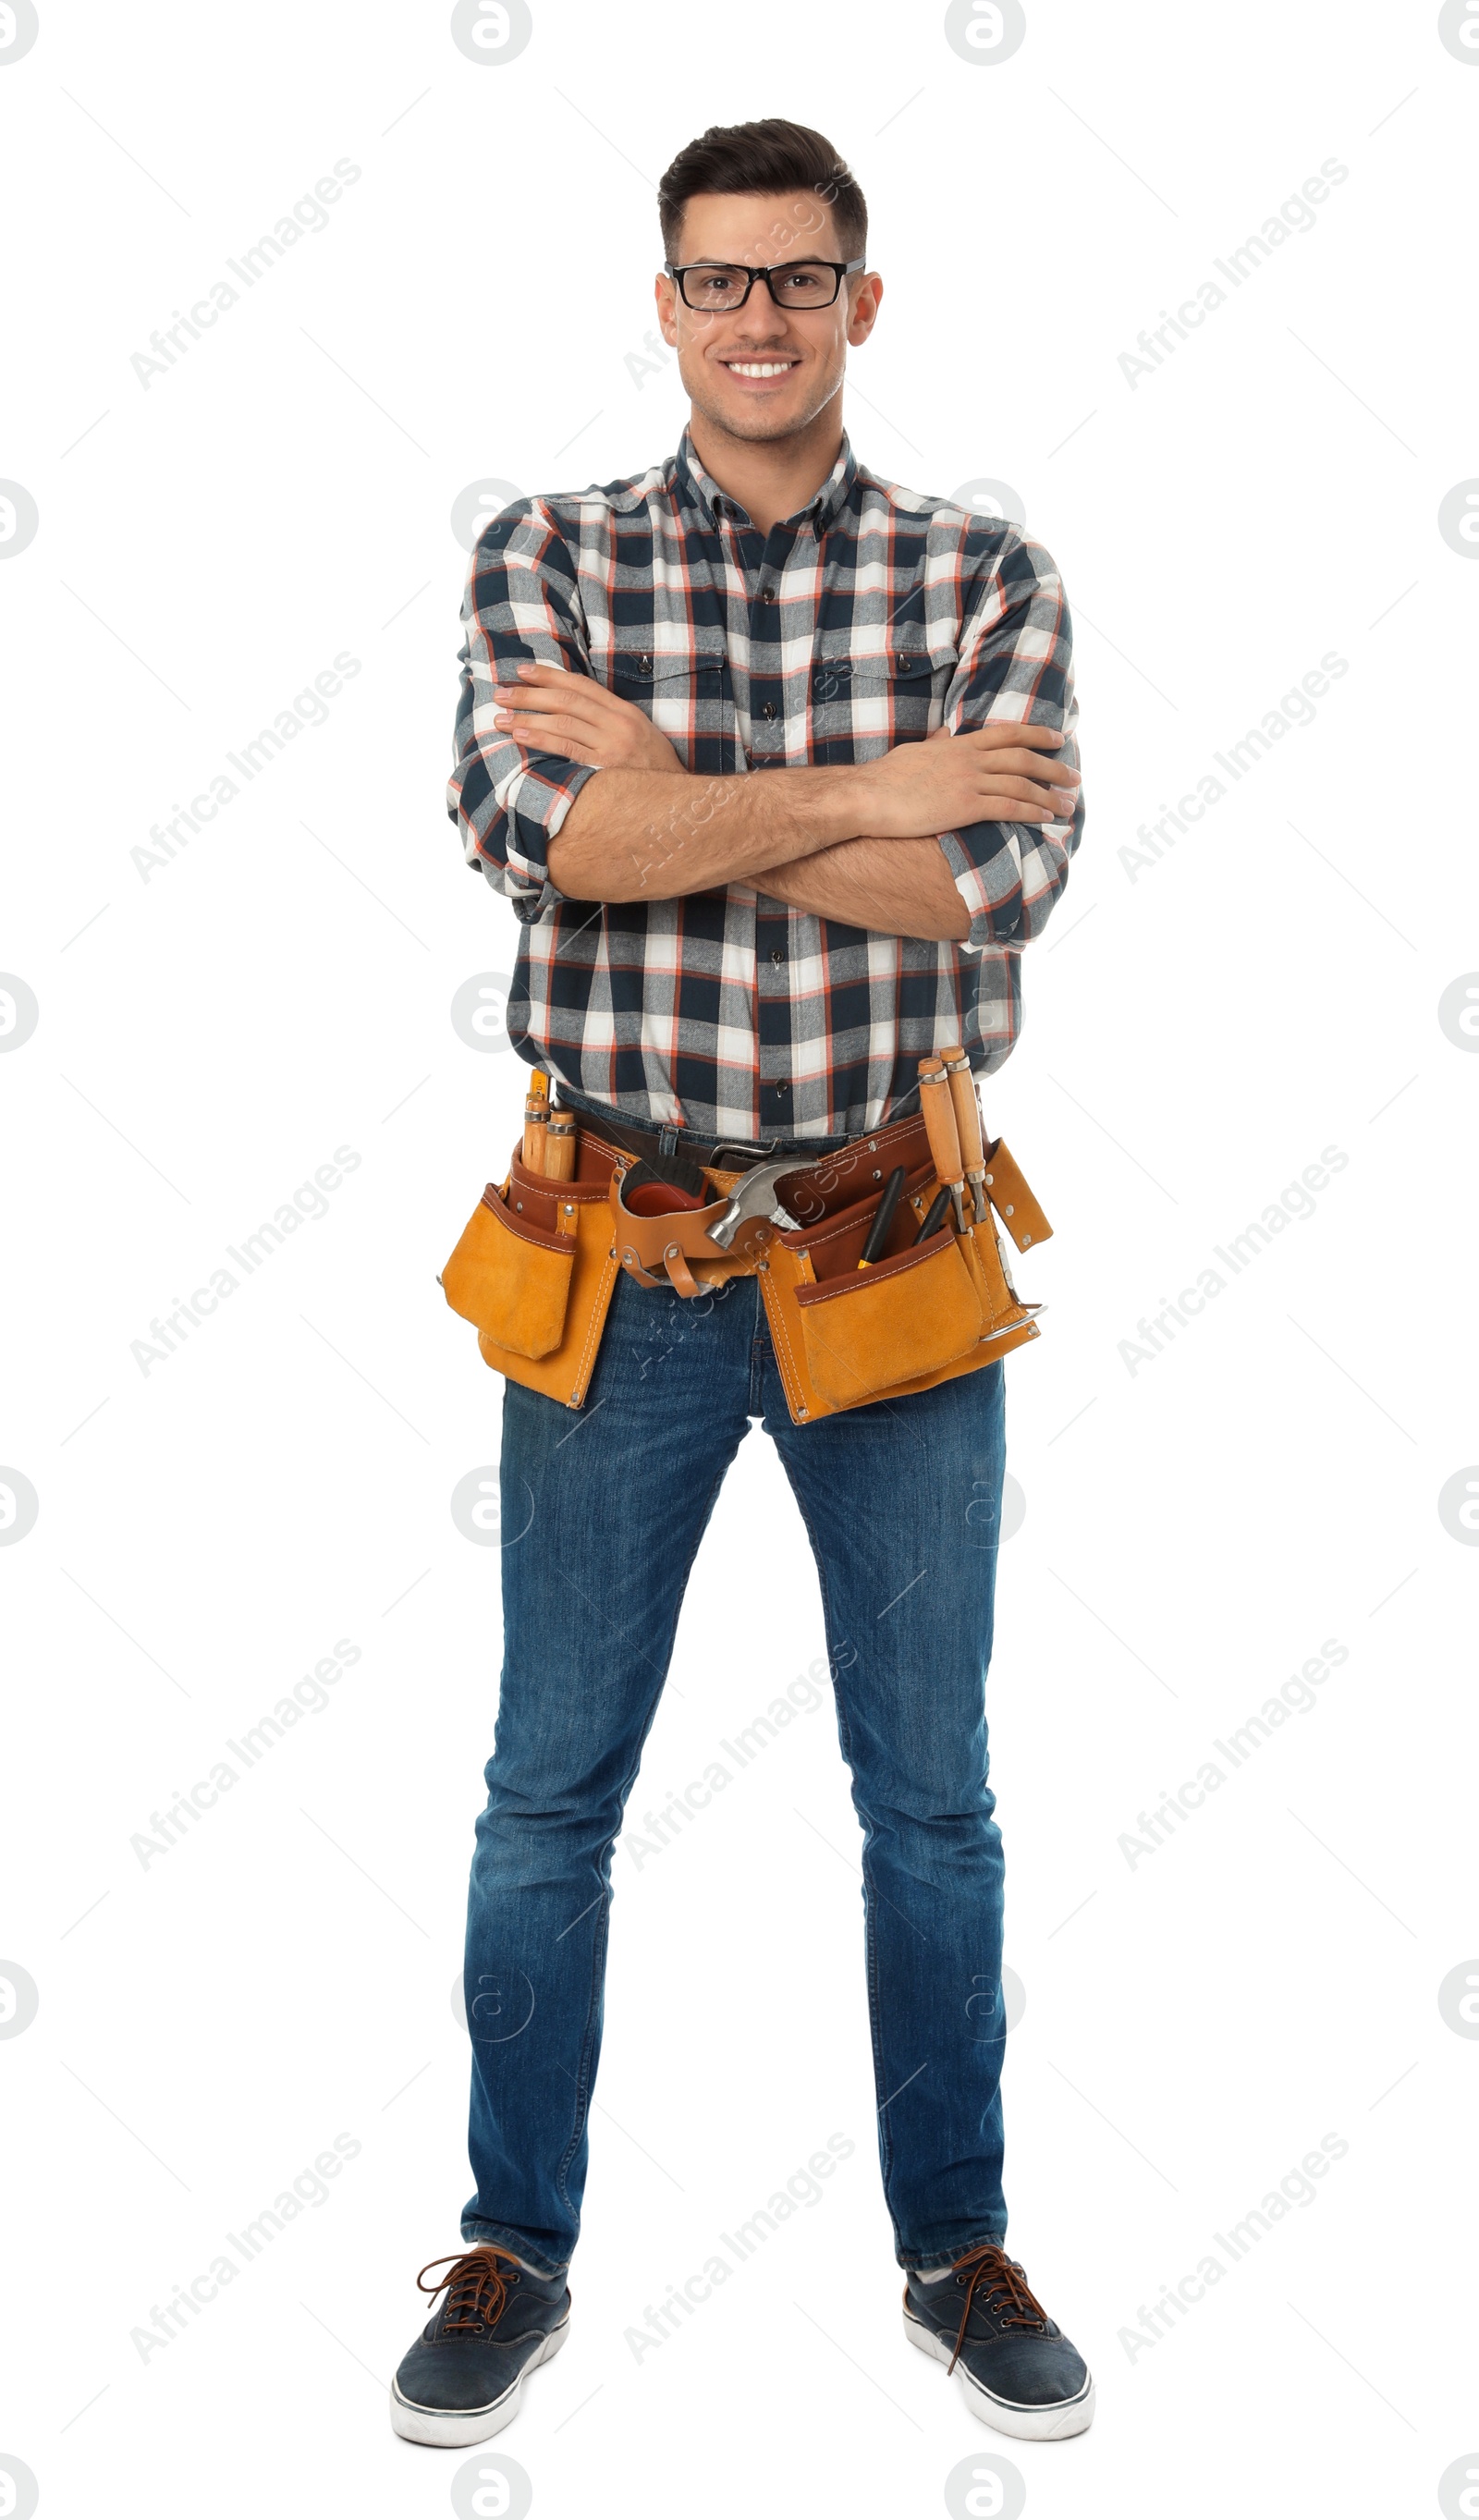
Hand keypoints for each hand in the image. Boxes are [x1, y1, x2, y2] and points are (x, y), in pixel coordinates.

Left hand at [491, 661, 685, 773]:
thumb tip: (572, 713)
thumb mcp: (639, 736)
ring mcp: (611, 746)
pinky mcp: (604, 769)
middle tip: (501, 692)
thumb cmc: (654, 772)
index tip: (524, 671)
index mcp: (626, 712)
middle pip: (566, 700)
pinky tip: (519, 735)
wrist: (678, 802)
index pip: (582, 686)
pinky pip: (566, 749)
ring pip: (562, 722)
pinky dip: (540, 739)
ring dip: (526, 717)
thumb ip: (609, 722)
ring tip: (499, 717)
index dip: (550, 675)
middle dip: (529, 694)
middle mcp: (618, 724)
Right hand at [854, 720, 1080, 838]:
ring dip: (1049, 795)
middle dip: (1053, 767)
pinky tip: (1047, 818)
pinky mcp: (965, 807)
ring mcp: (969, 782)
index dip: (1037, 735)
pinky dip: (1032, 812)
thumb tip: (943, 732)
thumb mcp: (914, 751)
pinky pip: (1009, 807)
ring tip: (1068, 804)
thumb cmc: (883, 779)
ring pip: (1022, 785)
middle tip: (1074, 776)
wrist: (866, 797)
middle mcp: (969, 760)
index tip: (1058, 739)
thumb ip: (935, 743)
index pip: (1007, 735)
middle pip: (1023, 759)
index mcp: (958, 745)